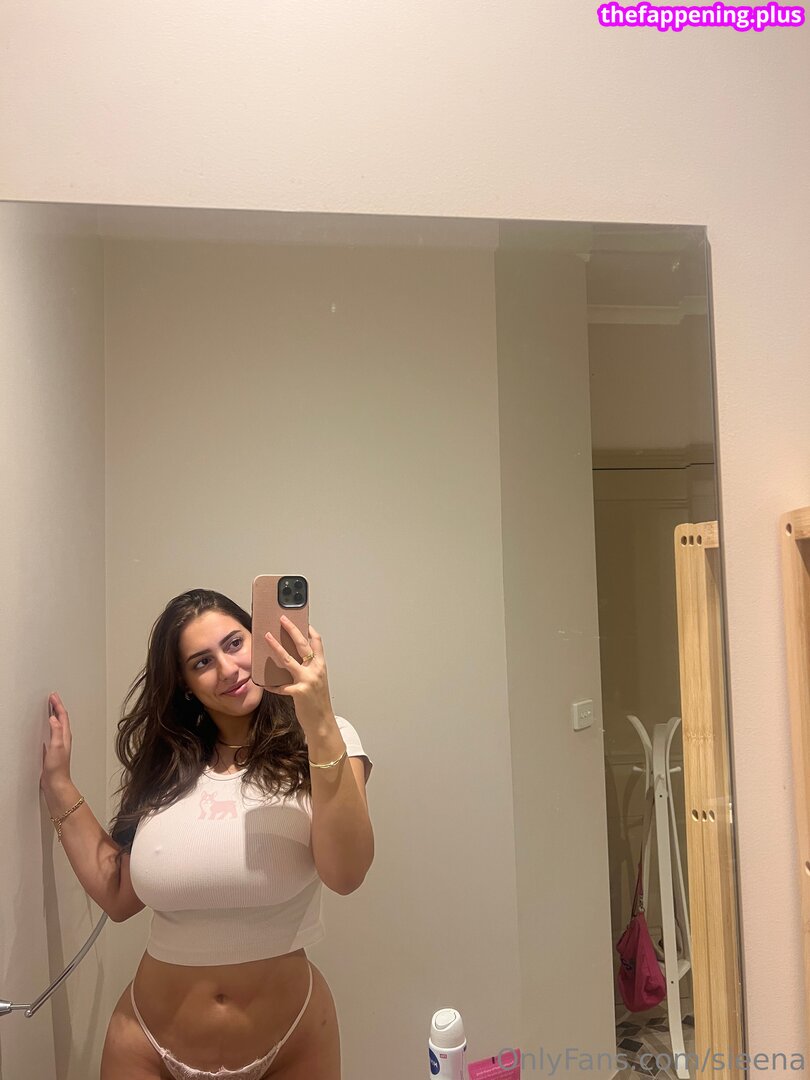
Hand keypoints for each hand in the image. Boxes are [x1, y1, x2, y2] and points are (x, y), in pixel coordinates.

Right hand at [41, 692, 73, 791]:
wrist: (56, 783)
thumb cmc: (58, 768)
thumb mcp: (56, 747)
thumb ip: (56, 731)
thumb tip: (53, 718)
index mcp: (65, 736)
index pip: (62, 716)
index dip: (57, 705)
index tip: (53, 696)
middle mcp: (64, 738)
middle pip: (61, 718)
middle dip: (57, 707)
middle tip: (52, 698)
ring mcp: (59, 744)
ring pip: (58, 725)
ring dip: (54, 715)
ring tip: (51, 707)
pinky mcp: (53, 749)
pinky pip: (53, 733)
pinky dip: (50, 726)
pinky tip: (47, 727)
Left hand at [264, 617, 333, 732]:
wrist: (322, 722)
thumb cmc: (318, 702)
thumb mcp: (317, 681)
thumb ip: (308, 669)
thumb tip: (292, 658)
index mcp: (321, 666)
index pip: (317, 642)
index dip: (309, 629)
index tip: (301, 621)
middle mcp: (315, 670)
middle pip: (302, 644)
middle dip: (291, 629)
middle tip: (282, 619)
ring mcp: (307, 680)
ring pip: (288, 659)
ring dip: (276, 647)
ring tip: (267, 637)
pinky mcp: (298, 692)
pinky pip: (279, 685)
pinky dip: (270, 684)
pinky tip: (263, 683)